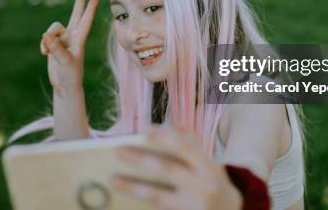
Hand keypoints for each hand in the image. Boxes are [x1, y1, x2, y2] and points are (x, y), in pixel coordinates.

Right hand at [40, 0, 98, 95]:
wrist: (64, 85)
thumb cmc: (69, 74)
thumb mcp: (64, 61)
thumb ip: (55, 48)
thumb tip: (45, 35)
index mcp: (79, 40)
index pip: (85, 21)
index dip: (89, 9)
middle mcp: (73, 37)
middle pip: (76, 15)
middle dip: (79, 2)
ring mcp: (63, 40)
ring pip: (53, 28)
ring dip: (47, 37)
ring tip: (46, 50)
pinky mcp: (54, 44)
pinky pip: (45, 37)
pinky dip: (43, 44)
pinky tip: (44, 53)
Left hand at [112, 127, 242, 209]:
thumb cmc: (213, 183)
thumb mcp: (210, 163)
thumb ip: (193, 145)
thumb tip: (172, 126)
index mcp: (208, 167)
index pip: (184, 147)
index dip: (164, 137)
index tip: (143, 130)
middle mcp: (203, 186)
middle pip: (167, 169)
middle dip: (141, 159)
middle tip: (119, 150)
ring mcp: (193, 205)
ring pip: (157, 195)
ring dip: (133, 186)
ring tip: (114, 178)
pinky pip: (158, 208)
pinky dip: (141, 203)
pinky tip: (124, 200)